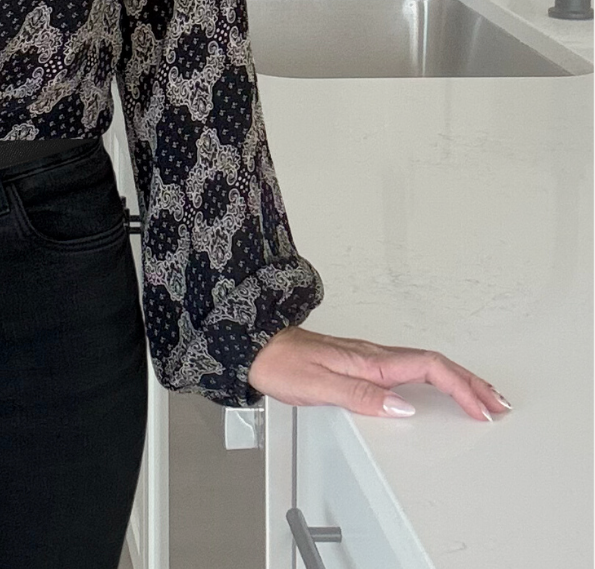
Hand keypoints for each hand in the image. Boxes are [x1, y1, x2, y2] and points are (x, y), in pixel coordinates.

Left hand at [247, 325, 510, 422]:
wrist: (257, 347)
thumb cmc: (283, 364)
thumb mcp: (319, 385)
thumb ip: (361, 397)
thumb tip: (403, 409)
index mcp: (372, 360)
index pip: (429, 368)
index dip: (460, 387)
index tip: (482, 408)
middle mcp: (375, 356)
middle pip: (437, 364)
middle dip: (472, 383)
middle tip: (499, 403)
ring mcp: (371, 359)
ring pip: (427, 365)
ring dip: (458, 380)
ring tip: (481, 397)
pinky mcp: (363, 365)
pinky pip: (411, 369)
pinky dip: (435, 379)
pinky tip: (437, 390)